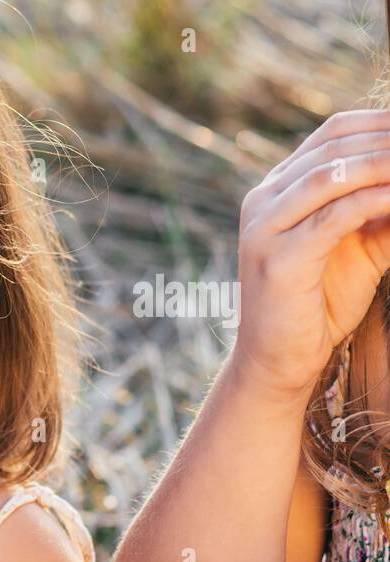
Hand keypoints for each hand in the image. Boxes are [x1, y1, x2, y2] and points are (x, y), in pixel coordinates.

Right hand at [234, 109, 389, 400]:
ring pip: (335, 174)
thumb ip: (383, 208)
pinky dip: (378, 199)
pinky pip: (337, 215)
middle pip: (336, 147)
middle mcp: (262, 201)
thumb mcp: (359, 245)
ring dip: (387, 163)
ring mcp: (264, 228)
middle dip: (389, 140)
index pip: (333, 134)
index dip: (383, 123)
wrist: (279, 361)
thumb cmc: (319, 305)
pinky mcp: (278, 259)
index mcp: (276, 190)